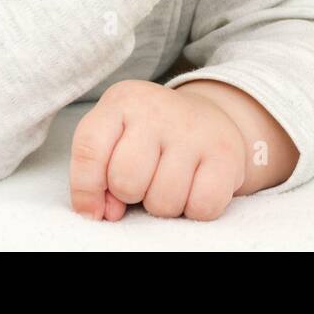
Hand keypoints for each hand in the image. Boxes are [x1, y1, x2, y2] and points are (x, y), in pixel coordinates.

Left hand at [70, 79, 246, 221]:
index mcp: (123, 100)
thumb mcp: (114, 139)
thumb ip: (96, 174)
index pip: (89, 150)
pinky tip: (195, 187)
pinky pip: (202, 206)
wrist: (206, 118)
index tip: (95, 207)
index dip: (86, 189)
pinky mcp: (226, 153)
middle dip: (132, 194)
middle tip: (145, 179)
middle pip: (126, 181)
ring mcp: (195, 130)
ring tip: (170, 181)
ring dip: (164, 204)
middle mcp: (158, 109)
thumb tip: (105, 212)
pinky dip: (196, 209)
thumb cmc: (149, 137)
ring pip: (164, 200)